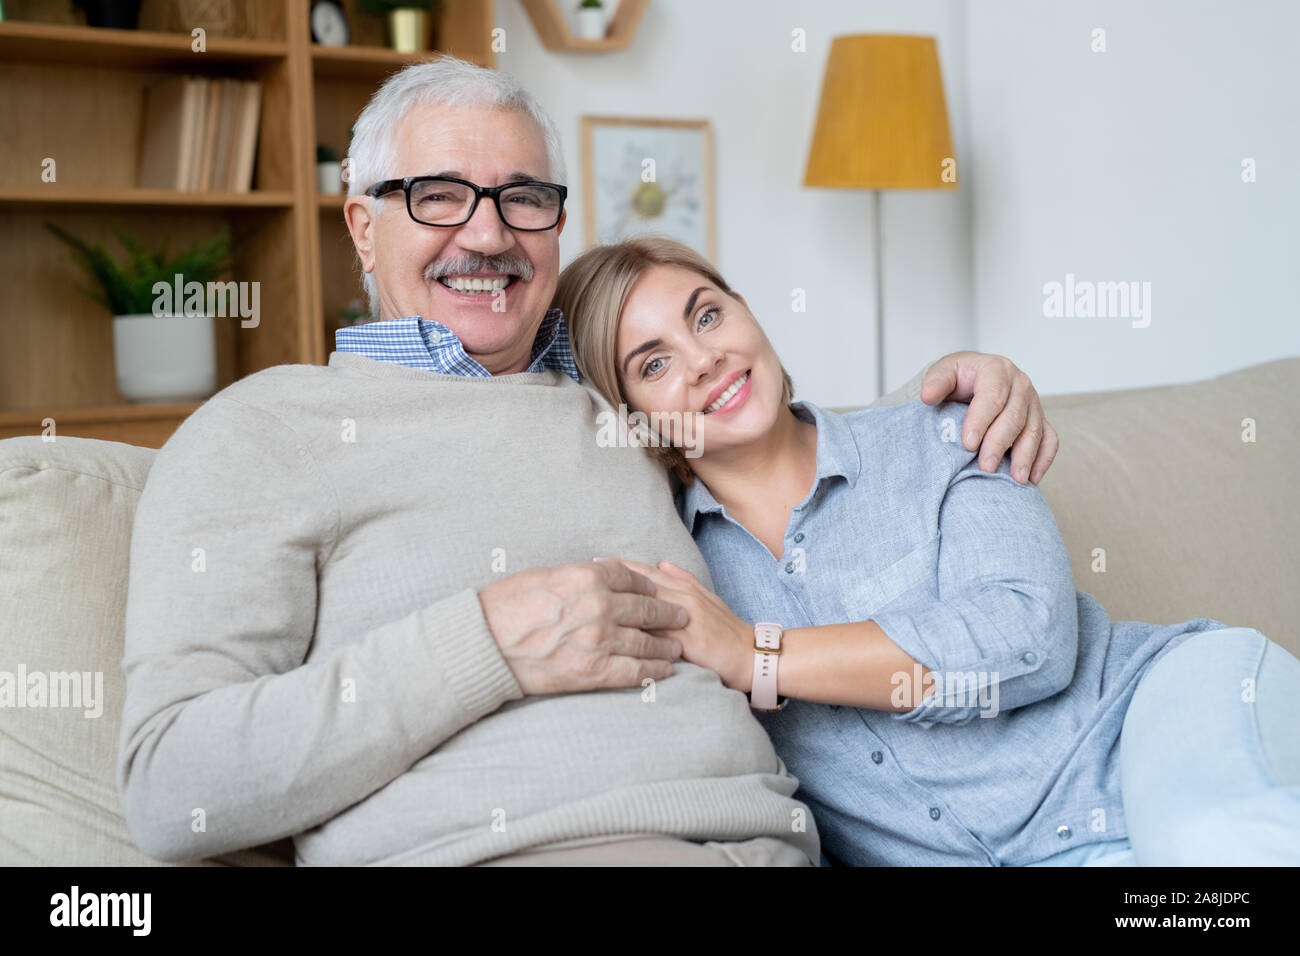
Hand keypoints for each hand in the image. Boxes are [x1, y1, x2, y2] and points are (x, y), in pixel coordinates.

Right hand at [477, 560, 686, 695]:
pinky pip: (634, 671)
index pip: (630, 577)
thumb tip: (593, 578)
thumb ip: (575, 577)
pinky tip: (665, 671)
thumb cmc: (504, 606)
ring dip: (665, 644)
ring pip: (645, 642)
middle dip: (667, 614)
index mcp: (586, 576)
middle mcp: (600, 605)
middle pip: (646, 608)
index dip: (647, 585)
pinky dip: (654, 671)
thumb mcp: (542, 576)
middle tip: (682, 616)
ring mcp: (600, 640)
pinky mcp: (593, 671)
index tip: (656, 591)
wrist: (484, 645)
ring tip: (677, 647)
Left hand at [597, 557, 753, 692]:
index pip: (645, 573)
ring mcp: (683, 619)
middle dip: (610, 581)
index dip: (619, 567)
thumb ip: (684, 580)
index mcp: (684, 589)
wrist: (751, 655)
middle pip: (639, 586)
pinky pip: (655, 634)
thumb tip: (663, 564)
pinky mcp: (686, 641)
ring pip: (645, 606)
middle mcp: (682, 599)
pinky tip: (613, 632)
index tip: (594, 561)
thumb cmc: (727, 630)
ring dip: (618, 603)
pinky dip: (634, 631)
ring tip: (592, 600)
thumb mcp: (707, 598)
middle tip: (582, 576)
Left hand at [919, 351, 1059, 484]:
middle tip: (986, 467)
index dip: (981, 420)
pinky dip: (1043, 459)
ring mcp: (1033, 402)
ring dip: (1025, 456)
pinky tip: (1032, 479)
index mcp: (996, 369)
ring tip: (1015, 479)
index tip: (968, 444)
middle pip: (1014, 416)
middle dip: (1000, 443)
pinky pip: (1049, 439)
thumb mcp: (943, 372)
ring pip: (1034, 430)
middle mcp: (1020, 384)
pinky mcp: (1040, 419)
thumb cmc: (959, 378)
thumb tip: (928, 396)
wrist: (974, 379)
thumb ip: (936, 382)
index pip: (992, 395)